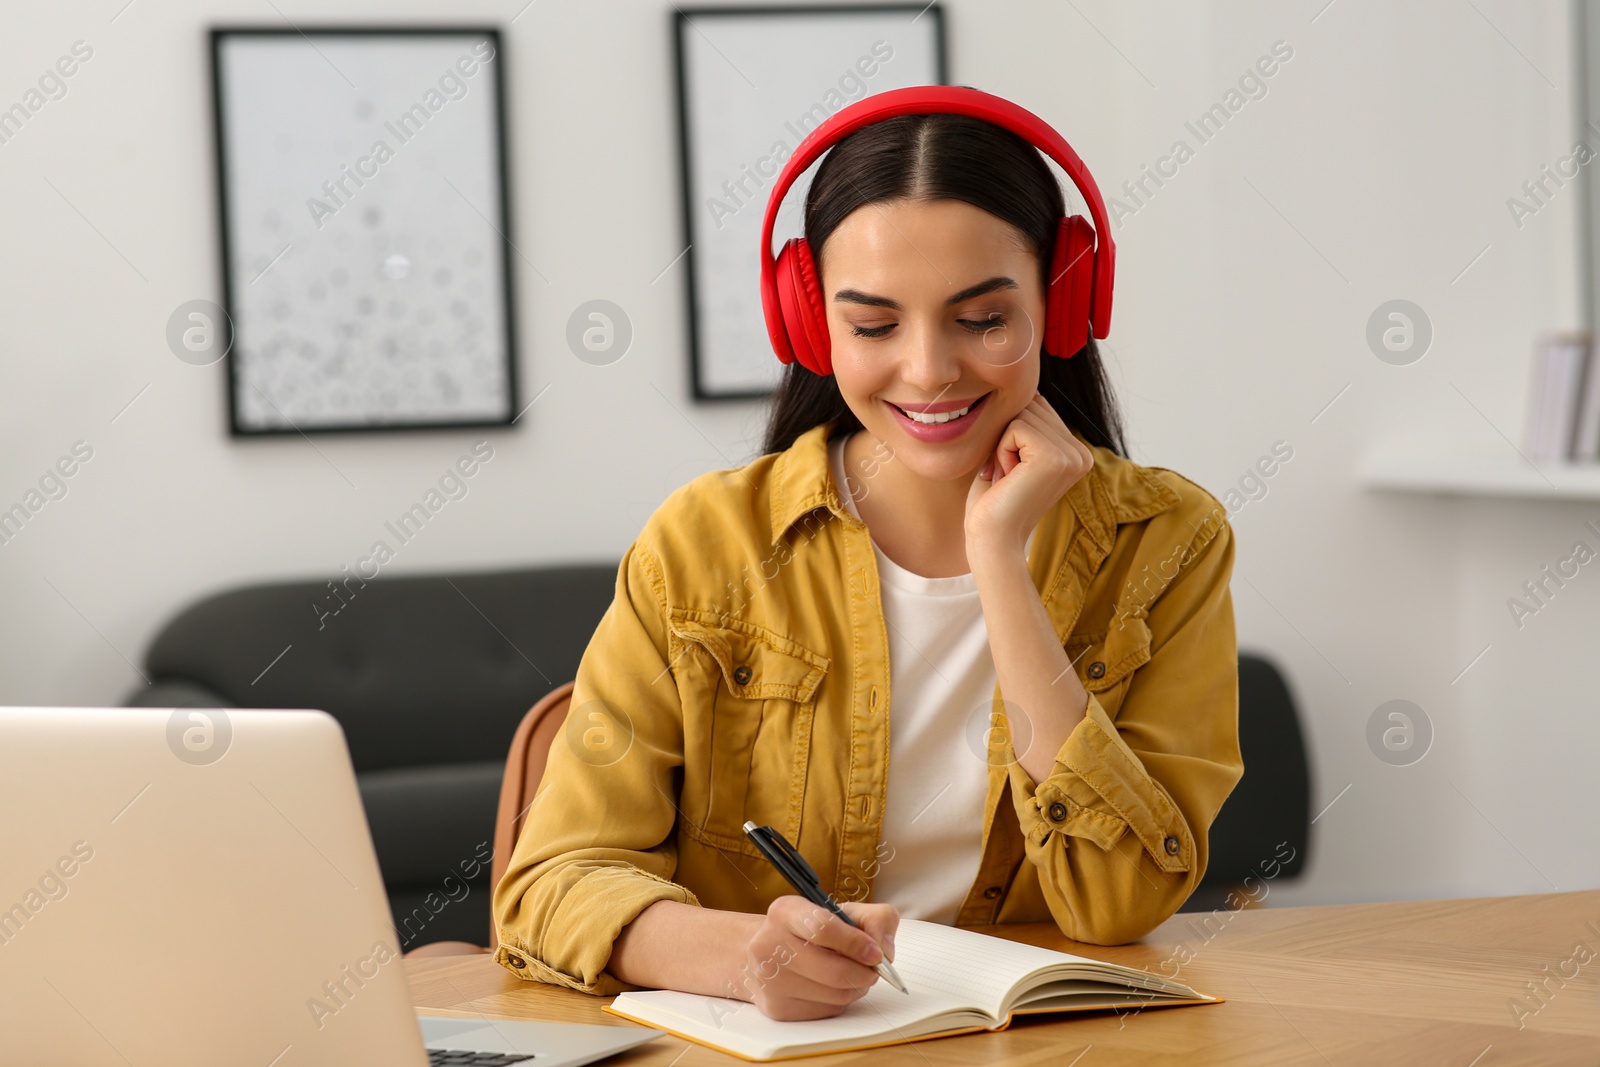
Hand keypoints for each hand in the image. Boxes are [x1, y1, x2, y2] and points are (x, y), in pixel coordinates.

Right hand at [738, 896, 898, 1020]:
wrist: (766, 953)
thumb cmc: (810, 931)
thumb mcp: (842, 911)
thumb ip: (875, 919)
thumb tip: (884, 951)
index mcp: (785, 912)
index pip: (823, 928)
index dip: (857, 944)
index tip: (876, 953)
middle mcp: (769, 944)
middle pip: (833, 971)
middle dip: (864, 973)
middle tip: (874, 970)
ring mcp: (770, 980)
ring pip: (834, 995)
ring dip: (856, 988)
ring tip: (854, 975)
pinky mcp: (777, 1008)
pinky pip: (827, 1011)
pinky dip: (841, 1001)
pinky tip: (834, 987)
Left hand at [965, 389, 1094, 559]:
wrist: (991, 538)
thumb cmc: (994, 500)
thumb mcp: (1014, 454)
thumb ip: (1026, 424)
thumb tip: (1025, 386)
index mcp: (1076, 451)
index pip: (1037, 407)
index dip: (1010, 432)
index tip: (1010, 470)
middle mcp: (1082, 453)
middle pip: (1030, 407)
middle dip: (1005, 438)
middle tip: (1006, 476)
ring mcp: (1072, 456)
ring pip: (1021, 415)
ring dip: (1001, 446)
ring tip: (1008, 478)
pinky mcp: (1054, 458)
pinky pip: (1014, 427)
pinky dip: (1000, 451)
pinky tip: (1007, 478)